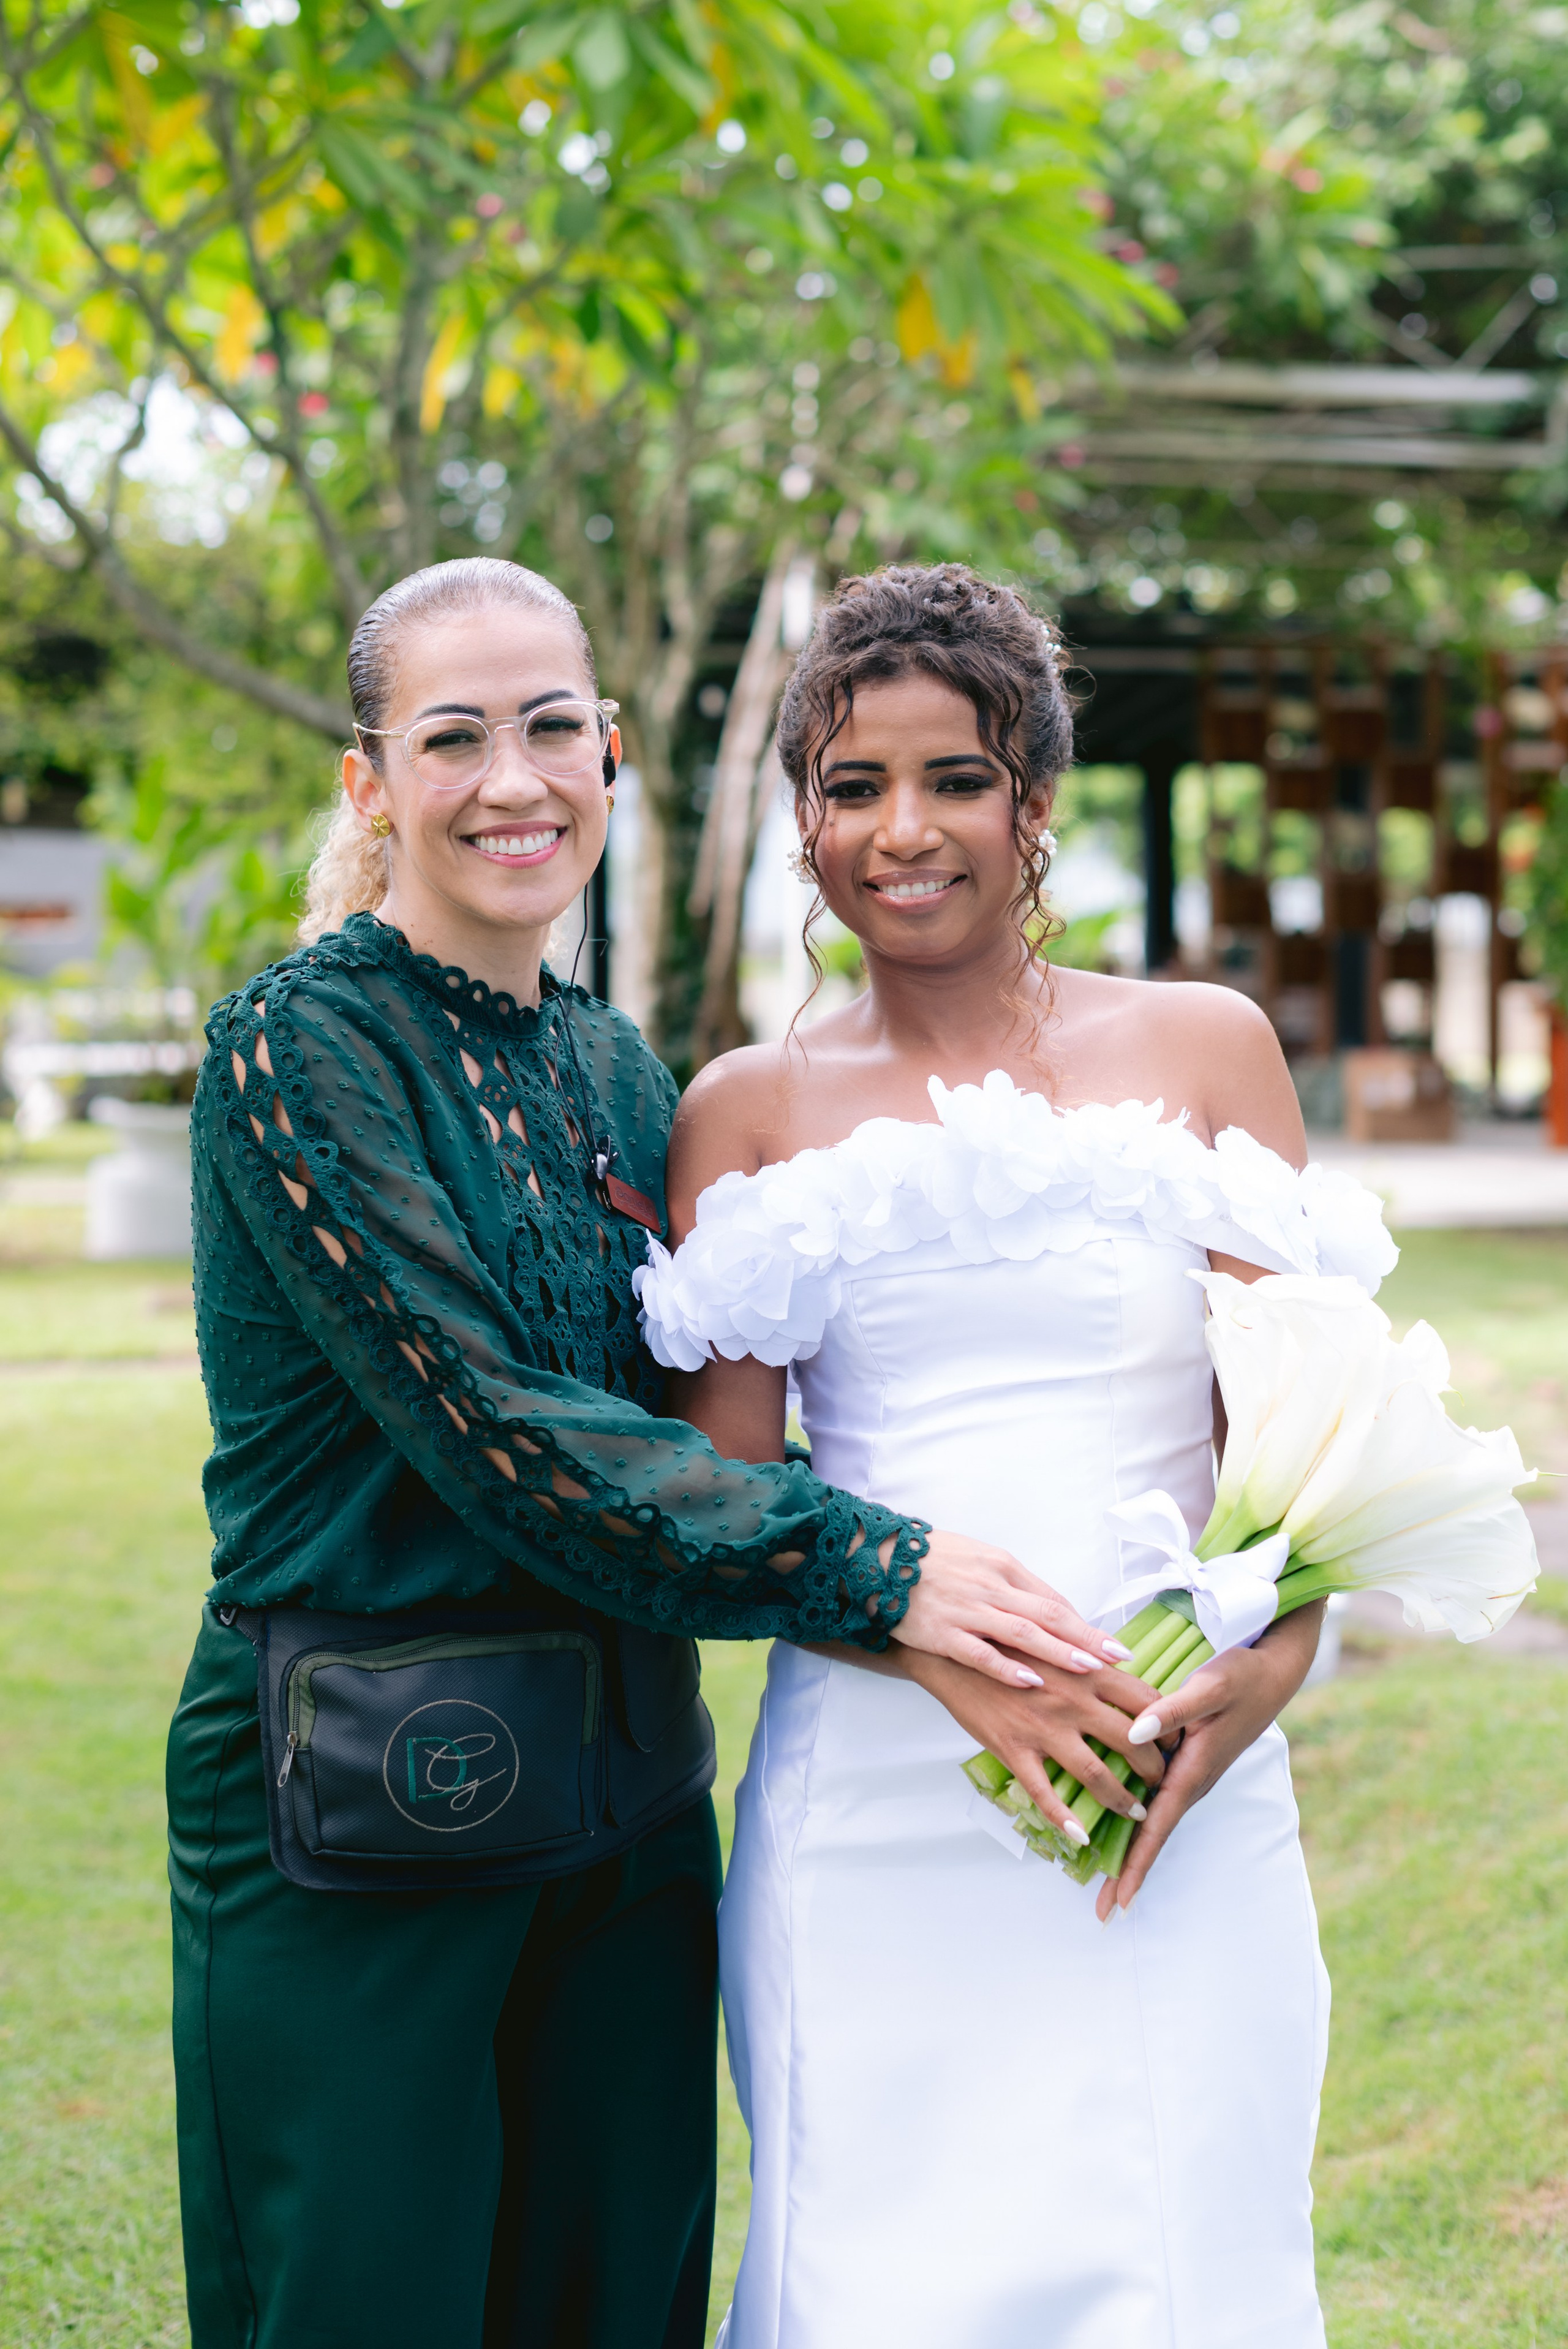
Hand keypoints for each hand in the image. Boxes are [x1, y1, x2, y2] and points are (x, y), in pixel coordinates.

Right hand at [890, 1528, 1135, 1684]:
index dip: (1086, 1625)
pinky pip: (979, 1652)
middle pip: (1048, 1614)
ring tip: (1088, 1669)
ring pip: (1022, 1631)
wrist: (878, 1558)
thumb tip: (1055, 1615)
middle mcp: (991, 1586)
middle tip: (1117, 1659)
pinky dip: (1006, 1667)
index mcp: (1003, 1568)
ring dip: (1058, 1650)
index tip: (1114, 1648)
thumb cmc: (934, 1561)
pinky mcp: (942, 1632)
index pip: (1054, 1600)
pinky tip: (1031, 1681)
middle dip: (1086, 1639)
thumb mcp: (981, 1561)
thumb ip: (1016, 1588)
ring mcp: (966, 1609)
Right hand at [907, 1649, 1165, 1832]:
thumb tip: (1121, 1660)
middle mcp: (1072, 1700)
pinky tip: (1080, 1835)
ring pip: (1096, 1773)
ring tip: (1135, 1812)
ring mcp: (1043, 1729)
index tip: (1174, 1739)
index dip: (1166, 1724)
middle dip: (1154, 1767)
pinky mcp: (1015, 1750)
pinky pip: (1044, 1793)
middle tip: (1161, 1780)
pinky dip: (1064, 1819)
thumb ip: (1088, 1652)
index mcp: (1084, 1669)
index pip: (1145, 1700)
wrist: (953, 1654)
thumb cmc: (1004, 1642)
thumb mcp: (1052, 1637)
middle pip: (1131, 1741)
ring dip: (1122, 1799)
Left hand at [1095, 1598, 1326, 1921]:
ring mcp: (1191, 1774)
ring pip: (1155, 1820)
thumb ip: (1172, 1710)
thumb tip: (1135, 1734)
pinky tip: (1120, 1831)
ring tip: (1108, 1887)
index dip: (1137, 1863)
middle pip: (1153, 1835)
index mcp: (1194, 1769)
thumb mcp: (1209, 1686)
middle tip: (1102, 1913)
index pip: (1159, 1825)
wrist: (1273, 1672)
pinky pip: (1158, 1799)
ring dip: (1133, 1853)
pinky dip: (1139, 1822)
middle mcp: (1192, 1780)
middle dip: (1129, 1873)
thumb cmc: (1240, 1676)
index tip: (1121, 1900)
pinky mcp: (1189, 1762)